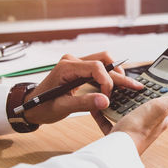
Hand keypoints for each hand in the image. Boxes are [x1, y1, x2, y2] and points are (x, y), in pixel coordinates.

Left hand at [23, 52, 143, 124]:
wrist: (31, 106)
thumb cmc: (42, 106)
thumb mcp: (62, 107)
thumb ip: (84, 103)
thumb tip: (105, 101)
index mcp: (67, 67)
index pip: (96, 67)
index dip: (107, 81)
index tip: (109, 97)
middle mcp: (73, 61)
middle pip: (104, 60)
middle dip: (120, 75)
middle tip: (135, 86)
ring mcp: (77, 63)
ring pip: (104, 61)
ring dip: (116, 73)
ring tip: (127, 86)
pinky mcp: (80, 69)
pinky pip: (100, 67)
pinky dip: (109, 76)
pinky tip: (117, 85)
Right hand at [91, 80, 167, 154]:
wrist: (118, 150)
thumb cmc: (139, 130)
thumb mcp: (161, 107)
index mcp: (161, 116)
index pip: (163, 97)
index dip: (158, 86)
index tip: (151, 77)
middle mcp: (148, 122)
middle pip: (143, 101)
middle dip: (136, 92)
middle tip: (127, 81)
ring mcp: (132, 127)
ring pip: (126, 109)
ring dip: (120, 100)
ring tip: (114, 90)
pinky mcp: (118, 132)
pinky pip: (110, 119)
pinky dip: (105, 112)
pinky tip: (100, 105)